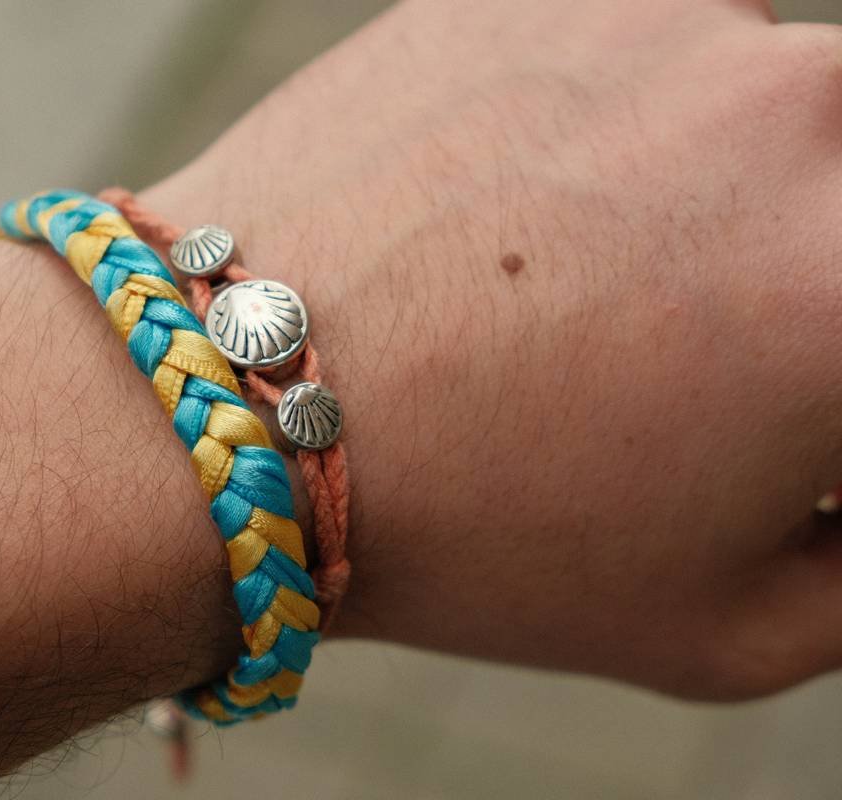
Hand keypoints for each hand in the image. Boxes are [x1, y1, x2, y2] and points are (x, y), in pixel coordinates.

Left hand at [142, 0, 841, 698]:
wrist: (233, 398)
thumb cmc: (470, 534)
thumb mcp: (720, 627)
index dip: (827, 423)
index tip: (770, 435)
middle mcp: (803, 123)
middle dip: (806, 282)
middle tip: (691, 348)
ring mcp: (678, 30)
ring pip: (772, 113)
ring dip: (723, 194)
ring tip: (583, 284)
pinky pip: (656, 53)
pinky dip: (622, 125)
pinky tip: (522, 209)